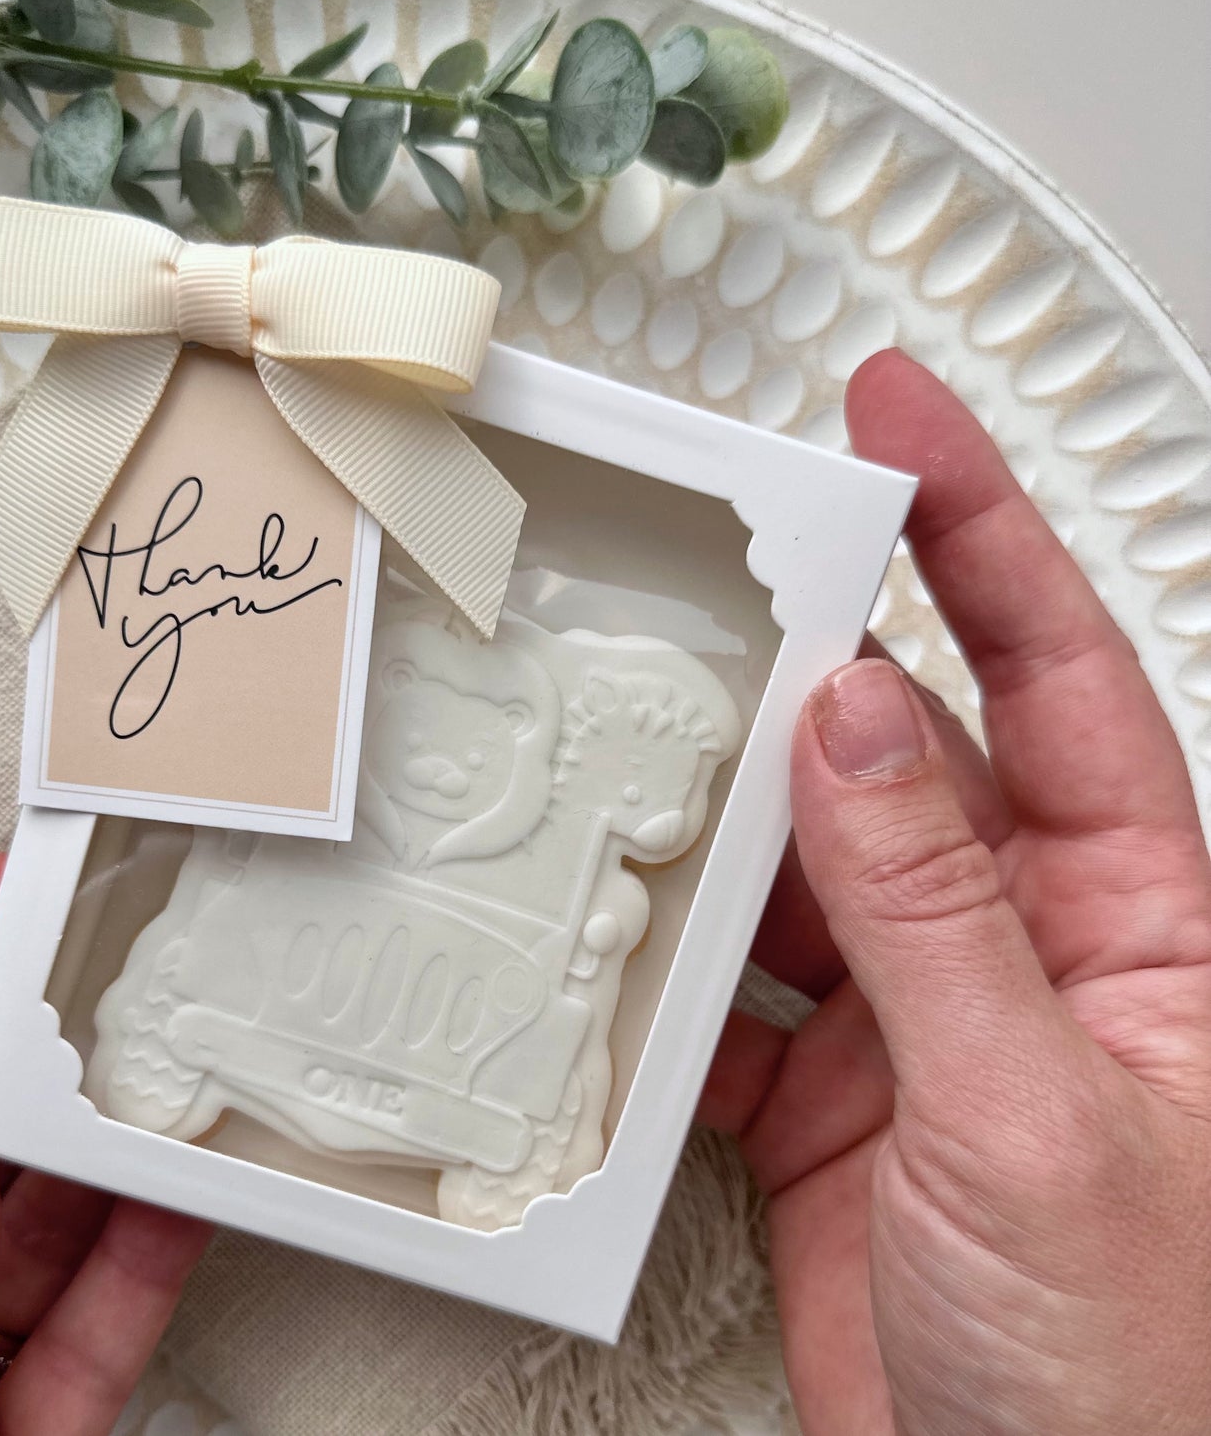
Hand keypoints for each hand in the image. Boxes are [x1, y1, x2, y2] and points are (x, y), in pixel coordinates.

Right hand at [703, 350, 1210, 1434]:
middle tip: (711, 579)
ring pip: (801, 863)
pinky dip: (675, 969)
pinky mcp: (834, 1093)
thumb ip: (933, 906)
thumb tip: (857, 718)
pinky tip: (628, 953)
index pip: (1052, 668)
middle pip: (901, 748)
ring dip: (722, 822)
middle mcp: (1025, 942)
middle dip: (809, 661)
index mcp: (1136, 914)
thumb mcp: (1035, 1110)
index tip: (898, 423)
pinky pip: (737, 988)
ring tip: (640, 762)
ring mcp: (920, 1017)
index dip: (976, 528)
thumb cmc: (1136, 1371)